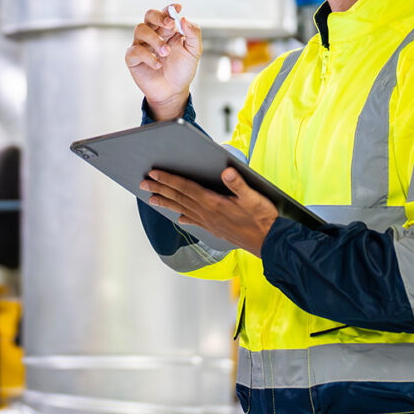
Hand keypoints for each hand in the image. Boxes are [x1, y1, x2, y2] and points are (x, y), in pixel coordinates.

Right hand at [125, 4, 200, 121]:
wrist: (173, 91)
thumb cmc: (182, 70)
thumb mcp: (193, 52)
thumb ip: (192, 35)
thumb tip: (184, 19)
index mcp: (168, 30)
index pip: (165, 13)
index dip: (169, 9)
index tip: (177, 8)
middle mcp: (153, 34)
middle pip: (149, 15)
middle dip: (159, 17)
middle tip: (170, 25)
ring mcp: (142, 45)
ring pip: (140, 30)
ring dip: (155, 39)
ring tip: (166, 52)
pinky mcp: (133, 58)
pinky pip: (135, 51)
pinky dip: (148, 57)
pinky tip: (158, 64)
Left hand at [141, 167, 278, 253]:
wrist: (270, 243)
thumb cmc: (263, 219)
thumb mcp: (254, 197)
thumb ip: (239, 184)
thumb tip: (227, 171)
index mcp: (214, 203)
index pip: (186, 188)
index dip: (169, 179)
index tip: (154, 173)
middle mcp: (208, 213)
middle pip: (179, 198)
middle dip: (160, 189)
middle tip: (143, 183)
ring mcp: (210, 222)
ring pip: (182, 209)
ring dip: (166, 202)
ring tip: (151, 199)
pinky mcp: (216, 229)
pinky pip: (194, 221)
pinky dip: (184, 217)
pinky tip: (178, 217)